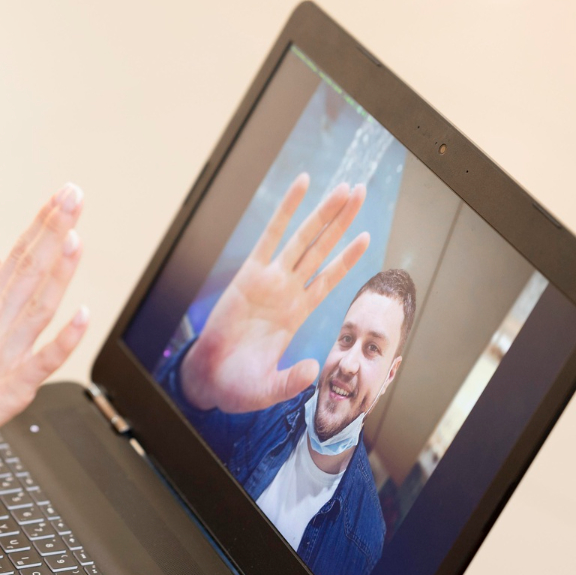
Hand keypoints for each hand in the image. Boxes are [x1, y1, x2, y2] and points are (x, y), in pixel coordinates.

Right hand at [0, 184, 91, 483]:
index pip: (17, 258)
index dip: (41, 226)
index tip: (60, 198)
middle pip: (29, 269)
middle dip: (54, 230)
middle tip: (73, 194)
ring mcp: (1, 355)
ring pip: (37, 305)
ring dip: (59, 271)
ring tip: (76, 237)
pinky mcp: (9, 389)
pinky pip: (42, 362)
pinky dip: (64, 340)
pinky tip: (83, 317)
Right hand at [181, 173, 369, 413]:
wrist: (208, 379)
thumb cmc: (239, 384)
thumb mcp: (271, 388)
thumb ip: (293, 380)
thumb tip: (314, 369)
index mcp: (296, 314)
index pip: (329, 279)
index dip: (348, 258)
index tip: (367, 237)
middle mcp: (287, 291)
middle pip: (322, 249)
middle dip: (342, 221)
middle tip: (361, 192)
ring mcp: (269, 280)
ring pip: (304, 239)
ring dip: (325, 213)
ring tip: (345, 189)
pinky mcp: (248, 274)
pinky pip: (271, 235)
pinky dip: (287, 210)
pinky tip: (301, 186)